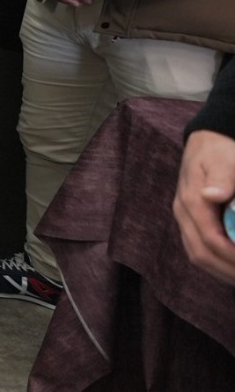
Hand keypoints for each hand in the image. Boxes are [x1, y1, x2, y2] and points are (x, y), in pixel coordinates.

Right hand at [175, 130, 234, 283]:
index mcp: (192, 200)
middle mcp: (183, 213)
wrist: (206, 143)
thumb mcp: (225, 159)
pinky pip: (198, 248)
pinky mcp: (189, 221)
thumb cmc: (220, 152)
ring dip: (221, 270)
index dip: (232, 256)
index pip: (211, 239)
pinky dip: (216, 261)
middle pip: (200, 253)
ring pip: (197, 254)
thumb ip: (223, 178)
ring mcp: (184, 218)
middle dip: (228, 270)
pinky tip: (231, 265)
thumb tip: (213, 195)